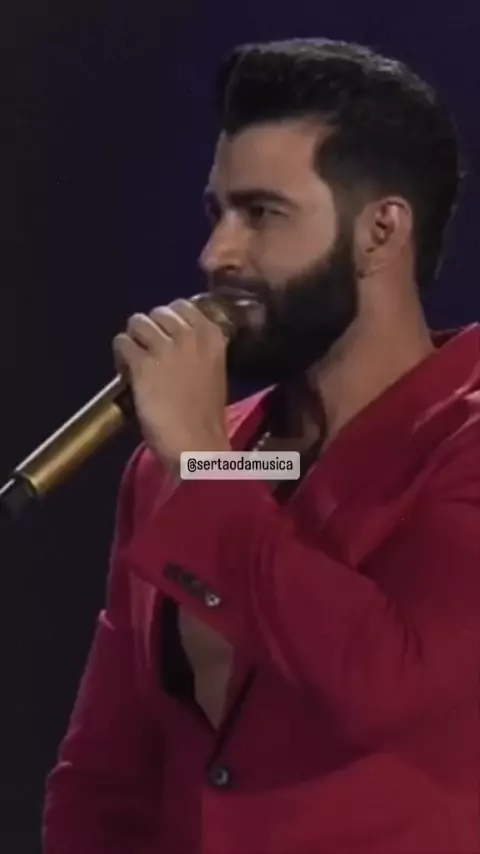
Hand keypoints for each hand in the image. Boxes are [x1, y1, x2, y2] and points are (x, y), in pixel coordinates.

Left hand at [112, 299, 230, 469]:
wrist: (196, 444)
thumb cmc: (206, 418)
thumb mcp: (214, 372)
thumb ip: (199, 352)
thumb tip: (175, 341)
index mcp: (212, 337)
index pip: (183, 306)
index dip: (169, 322)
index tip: (166, 338)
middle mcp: (190, 336)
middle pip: (158, 312)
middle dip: (150, 329)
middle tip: (149, 351)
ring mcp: (165, 348)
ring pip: (137, 322)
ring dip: (133, 339)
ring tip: (135, 360)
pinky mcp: (142, 364)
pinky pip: (122, 343)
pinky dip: (120, 356)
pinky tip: (127, 373)